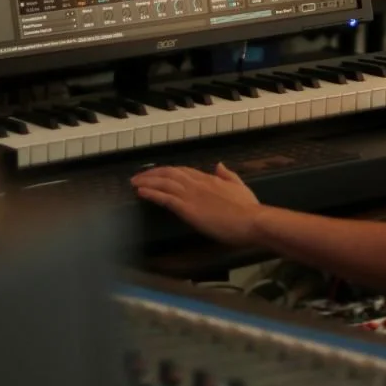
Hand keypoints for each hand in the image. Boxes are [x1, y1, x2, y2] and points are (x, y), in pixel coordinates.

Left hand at [131, 162, 259, 244]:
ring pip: (164, 183)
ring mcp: (192, 195)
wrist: (251, 220)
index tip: (158, 173)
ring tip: (134, 182)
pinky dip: (151, 193)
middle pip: (170, 173)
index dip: (169, 171)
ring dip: (147, 181)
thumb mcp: (239, 186)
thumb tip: (218, 165)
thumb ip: (227, 175)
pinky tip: (140, 192)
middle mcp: (198, 183)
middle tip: (138, 177)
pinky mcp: (188, 209)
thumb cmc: (248, 207)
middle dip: (153, 174)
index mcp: (209, 179)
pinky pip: (165, 198)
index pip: (184, 171)